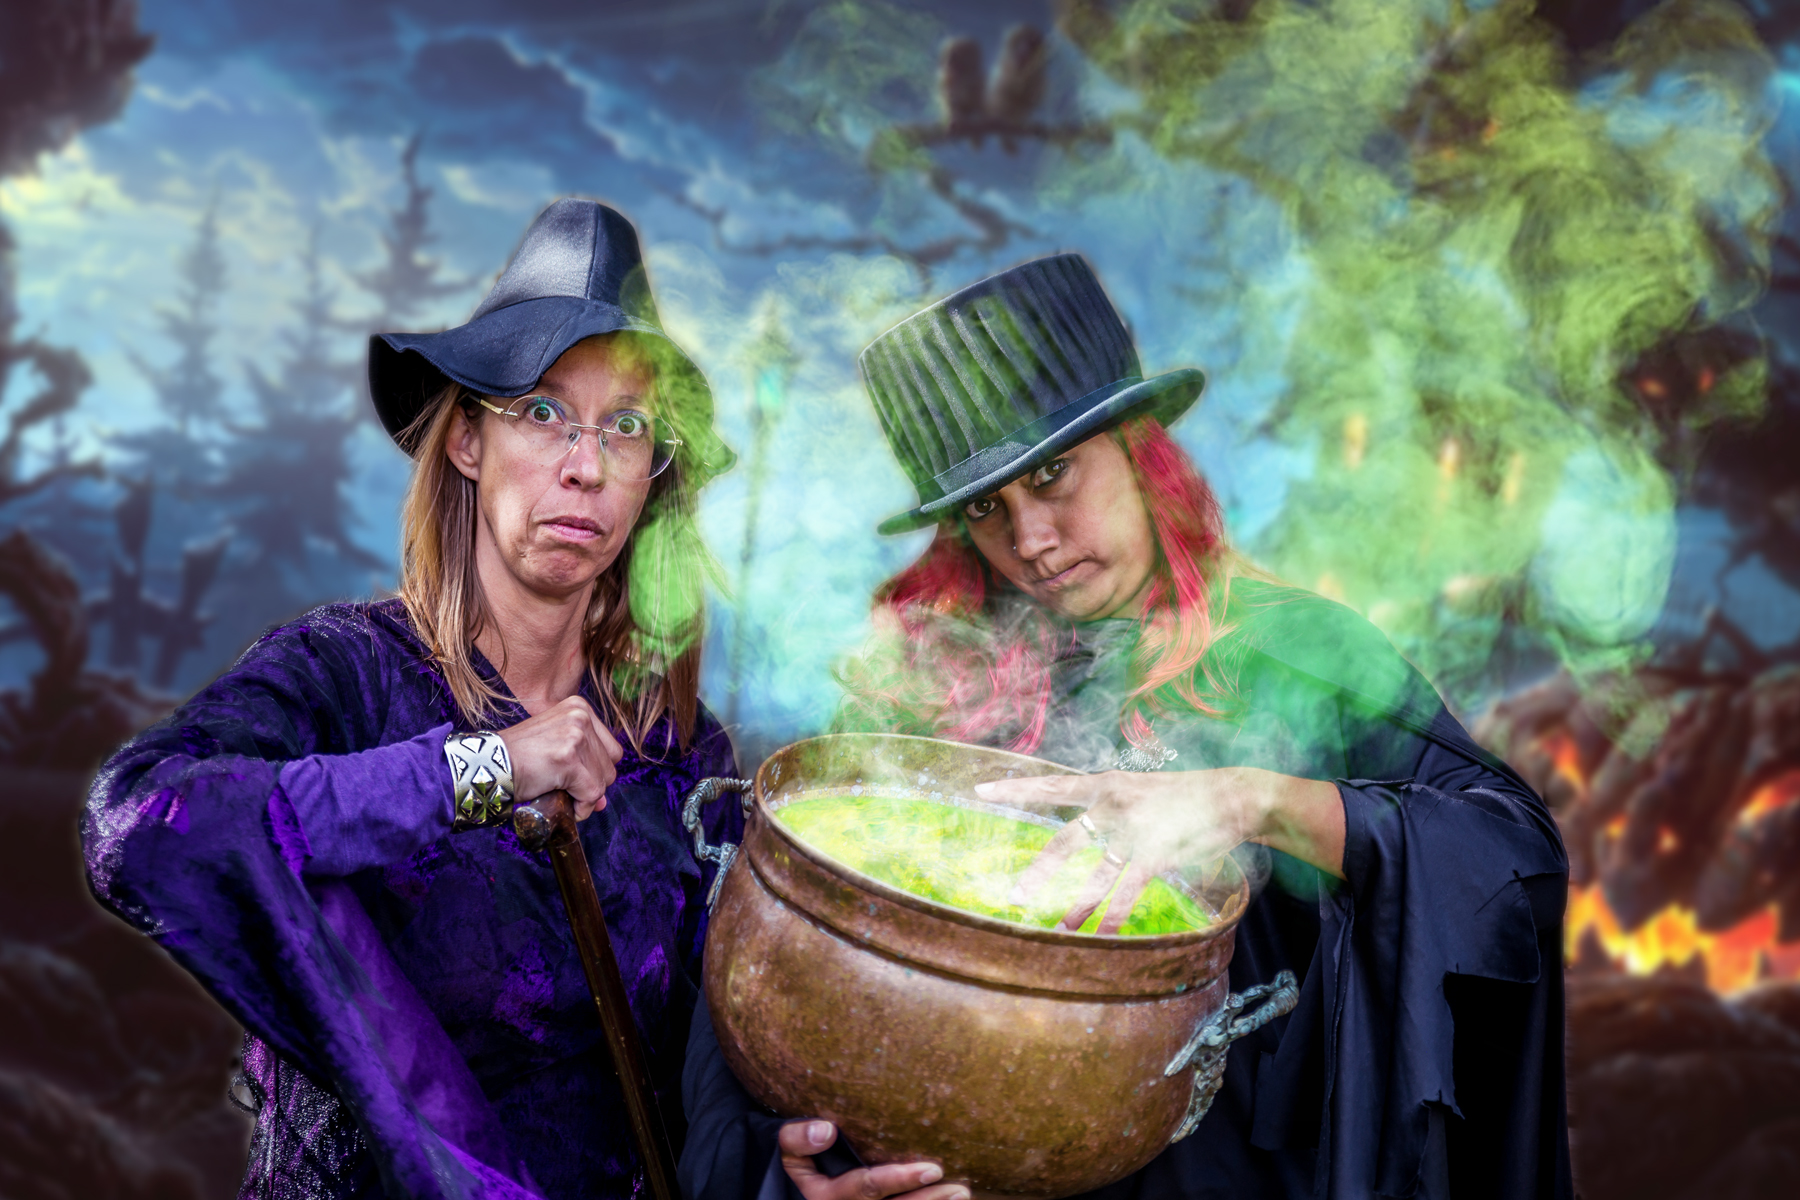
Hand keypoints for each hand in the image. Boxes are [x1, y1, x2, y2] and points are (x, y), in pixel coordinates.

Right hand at [498, 696, 622, 820]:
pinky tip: (560, 801)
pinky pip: (591, 794)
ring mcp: (575, 735)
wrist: (486, 765)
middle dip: (591, 785)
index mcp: (579, 707)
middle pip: (610, 765)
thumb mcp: (555, 749)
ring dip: (583, 797)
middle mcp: (580, 716)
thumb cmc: (517, 759)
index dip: (596, 771)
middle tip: (565, 789)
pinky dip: (579, 807)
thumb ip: (584, 766)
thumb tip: (603, 801)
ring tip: (558, 793)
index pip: (610, 749)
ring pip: (603, 781)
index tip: (576, 779)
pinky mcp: (569, 758)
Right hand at [779, 1121, 966, 1199]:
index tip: (932, 1169)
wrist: (787, 1190)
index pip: (867, 1187)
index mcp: (826, 1196)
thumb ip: (796, 1139)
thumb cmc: (796, 1161)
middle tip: (959, 1189)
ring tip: (961, 1194)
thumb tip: (825, 1130)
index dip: (900, 1180)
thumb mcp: (784, 1150)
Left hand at [975, 768, 1343, 932]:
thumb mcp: (1138, 788)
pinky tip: (1103, 935)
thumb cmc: (1183, 795)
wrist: (1232, 796)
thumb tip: (1085, 825)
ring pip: (1095, 876)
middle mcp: (1113, 806)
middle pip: (1063, 842)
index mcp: (1105, 784)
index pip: (1051, 786)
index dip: (1016, 789)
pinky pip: (1128, 892)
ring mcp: (1134, 831)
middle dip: (1038, 873)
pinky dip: (1114, 916)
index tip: (981, 789)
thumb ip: (1110, 804)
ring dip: (1077, 907)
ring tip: (1059, 930)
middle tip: (1014, 897)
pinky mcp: (1156, 855)